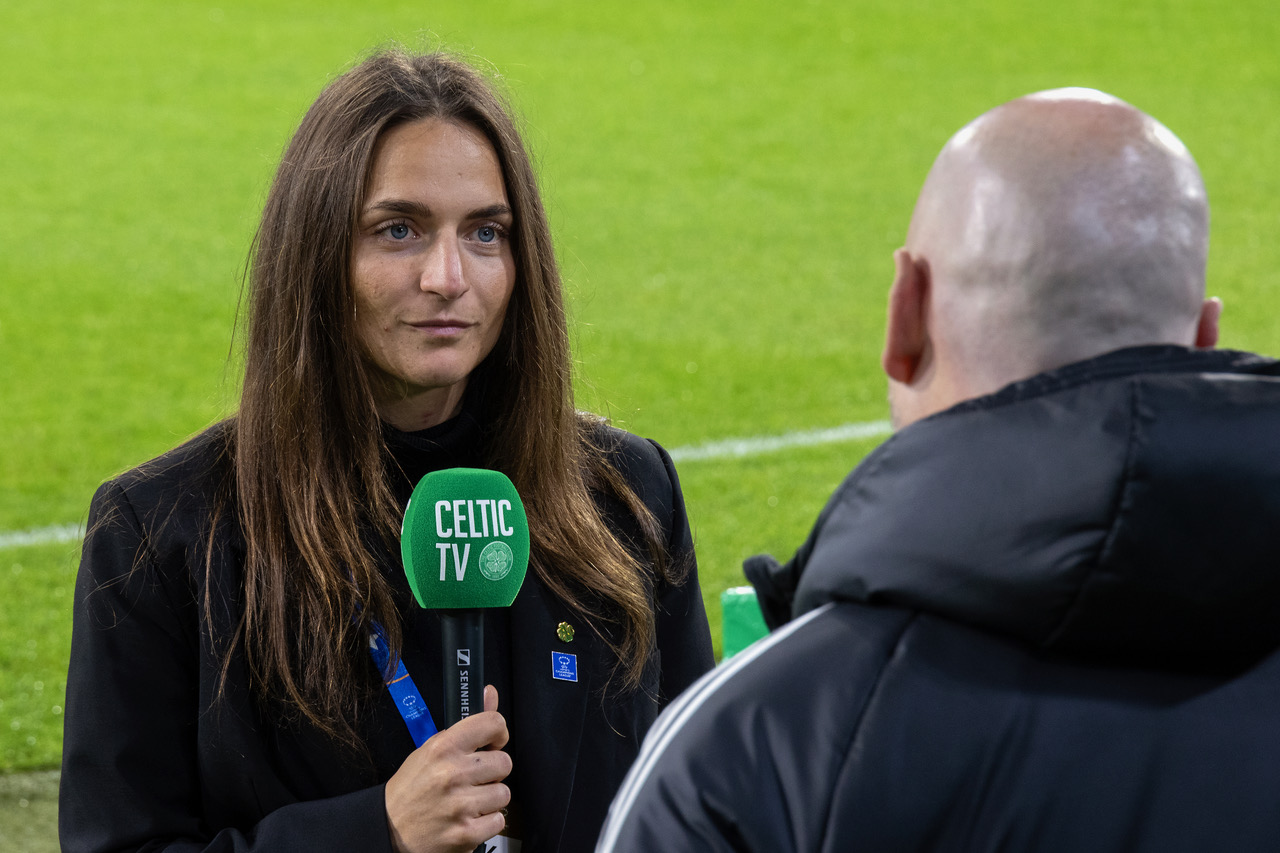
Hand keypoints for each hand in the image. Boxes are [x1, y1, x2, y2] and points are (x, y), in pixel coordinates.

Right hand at [385, 685, 510, 852]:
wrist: (388, 829)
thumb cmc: (411, 787)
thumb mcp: (431, 748)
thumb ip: (466, 725)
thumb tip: (490, 693)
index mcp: (443, 748)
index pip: (493, 723)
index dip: (498, 733)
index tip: (492, 742)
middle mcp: (452, 774)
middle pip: (505, 762)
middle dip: (492, 771)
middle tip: (474, 778)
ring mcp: (460, 805)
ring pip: (504, 793)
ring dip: (490, 799)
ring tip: (468, 800)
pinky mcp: (466, 833)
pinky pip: (499, 820)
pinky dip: (487, 822)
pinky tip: (468, 818)